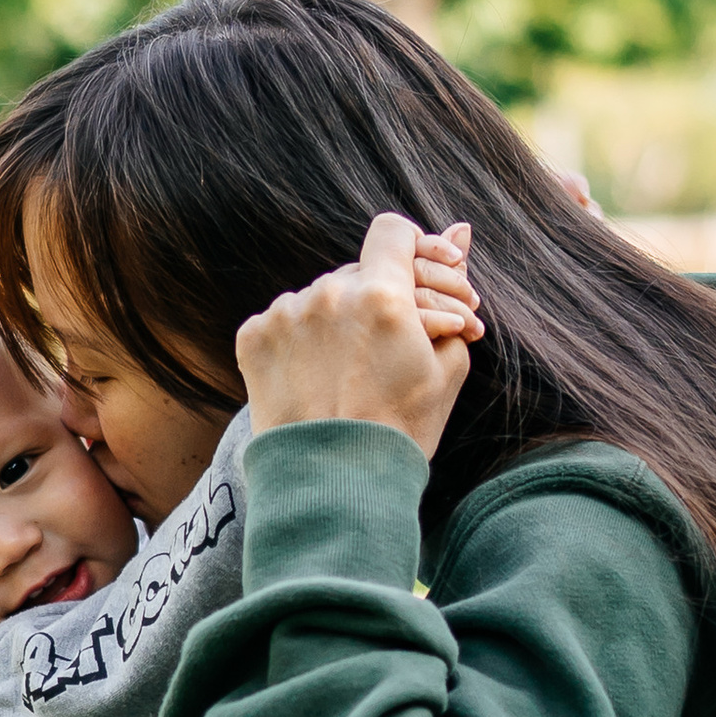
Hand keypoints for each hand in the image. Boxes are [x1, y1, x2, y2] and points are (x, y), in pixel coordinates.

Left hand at [236, 213, 481, 460]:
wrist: (334, 487)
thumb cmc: (401, 431)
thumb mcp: (445, 364)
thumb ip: (452, 292)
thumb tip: (462, 230)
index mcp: (382, 296)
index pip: (394, 232)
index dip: (410, 251)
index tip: (416, 279)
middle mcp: (328, 294)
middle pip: (357, 271)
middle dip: (379, 299)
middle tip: (393, 346)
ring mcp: (285, 314)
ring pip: (319, 297)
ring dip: (337, 320)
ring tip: (349, 373)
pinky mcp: (253, 337)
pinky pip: (284, 320)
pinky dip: (300, 341)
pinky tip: (315, 377)